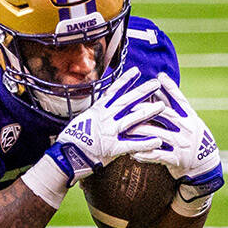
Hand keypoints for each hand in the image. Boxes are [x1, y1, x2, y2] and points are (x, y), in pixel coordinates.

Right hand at [44, 67, 164, 184]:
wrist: (64, 156)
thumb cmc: (71, 140)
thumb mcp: (83, 120)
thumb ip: (95, 114)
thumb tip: (102, 107)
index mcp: (98, 111)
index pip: (113, 92)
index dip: (125, 80)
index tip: (136, 71)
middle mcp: (105, 119)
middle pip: (126, 102)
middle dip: (142, 91)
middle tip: (156, 83)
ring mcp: (109, 133)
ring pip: (132, 120)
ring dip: (148, 112)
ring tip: (163, 106)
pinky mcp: (112, 149)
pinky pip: (132, 145)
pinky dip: (145, 143)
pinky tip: (157, 141)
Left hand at [132, 73, 223, 209]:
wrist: (205, 165)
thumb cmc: (193, 139)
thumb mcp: (190, 122)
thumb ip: (175, 107)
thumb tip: (159, 85)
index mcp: (191, 118)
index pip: (180, 100)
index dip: (170, 87)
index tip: (159, 76)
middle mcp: (187, 129)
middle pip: (166, 115)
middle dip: (147, 109)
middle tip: (130, 105)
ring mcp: (182, 144)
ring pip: (158, 135)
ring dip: (140, 132)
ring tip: (125, 129)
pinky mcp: (177, 159)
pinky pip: (157, 155)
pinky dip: (144, 154)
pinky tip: (132, 152)